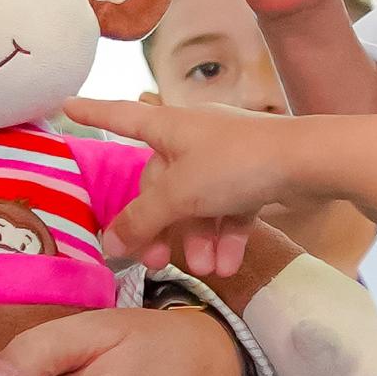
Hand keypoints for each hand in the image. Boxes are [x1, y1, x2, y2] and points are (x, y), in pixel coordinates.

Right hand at [64, 95, 291, 277]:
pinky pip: (230, 209)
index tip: (66, 105)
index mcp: (168, 127)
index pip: (119, 116)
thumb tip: (109, 243)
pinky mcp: (256, 174)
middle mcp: (194, 137)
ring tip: (206, 270)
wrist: (310, 161)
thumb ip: (142, 220)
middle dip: (161, 226)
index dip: (92, 113)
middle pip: (162, 183)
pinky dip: (227, 237)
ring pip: (198, 203)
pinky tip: (229, 266)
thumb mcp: (180, 194)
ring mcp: (227, 156)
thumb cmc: (236, 164)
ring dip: (198, 240)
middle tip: (156, 263)